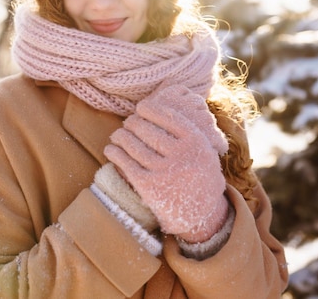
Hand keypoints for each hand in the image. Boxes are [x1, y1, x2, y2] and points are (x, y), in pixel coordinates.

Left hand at [104, 85, 228, 242]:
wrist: (203, 214)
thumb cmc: (201, 177)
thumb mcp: (206, 152)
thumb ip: (191, 131)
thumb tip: (171, 102)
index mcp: (196, 142)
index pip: (167, 116)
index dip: (150, 109)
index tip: (141, 107)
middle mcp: (181, 155)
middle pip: (147, 129)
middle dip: (132, 123)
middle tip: (128, 122)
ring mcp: (164, 171)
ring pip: (133, 145)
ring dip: (120, 136)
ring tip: (117, 134)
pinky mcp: (149, 186)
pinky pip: (125, 163)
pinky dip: (114, 153)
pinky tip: (111, 149)